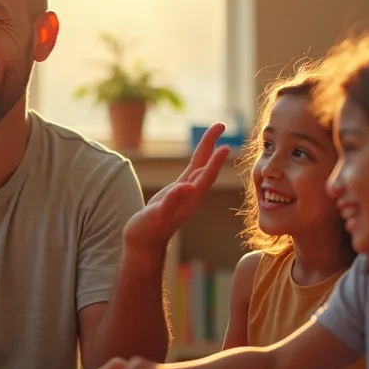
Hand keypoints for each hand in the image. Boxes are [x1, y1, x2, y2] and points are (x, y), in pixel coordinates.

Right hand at [123, 123, 230, 250]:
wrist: (143, 244)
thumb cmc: (148, 232)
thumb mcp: (158, 216)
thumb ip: (172, 201)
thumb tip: (187, 187)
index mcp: (189, 199)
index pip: (205, 176)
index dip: (215, 162)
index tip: (225, 146)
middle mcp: (190, 194)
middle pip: (205, 165)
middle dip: (212, 145)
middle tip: (220, 124)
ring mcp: (184, 193)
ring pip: (198, 166)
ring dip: (206, 149)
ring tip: (213, 132)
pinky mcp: (176, 194)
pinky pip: (190, 172)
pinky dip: (196, 161)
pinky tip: (199, 156)